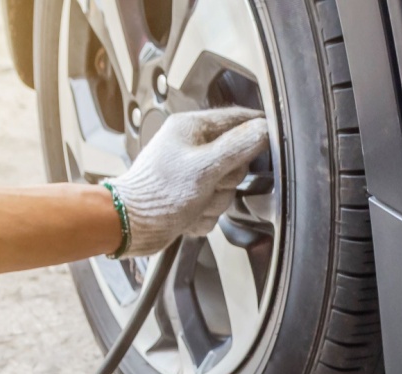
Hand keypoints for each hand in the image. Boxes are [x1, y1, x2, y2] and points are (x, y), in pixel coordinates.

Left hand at [107, 108, 269, 257]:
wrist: (130, 226)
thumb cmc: (158, 193)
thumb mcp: (205, 167)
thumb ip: (238, 147)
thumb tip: (265, 130)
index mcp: (192, 128)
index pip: (237, 119)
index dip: (257, 130)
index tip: (271, 141)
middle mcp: (191, 147)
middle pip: (236, 159)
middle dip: (227, 180)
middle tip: (211, 185)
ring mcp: (190, 174)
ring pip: (226, 188)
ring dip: (214, 202)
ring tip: (195, 203)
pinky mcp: (188, 197)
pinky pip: (213, 207)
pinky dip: (204, 215)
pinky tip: (188, 215)